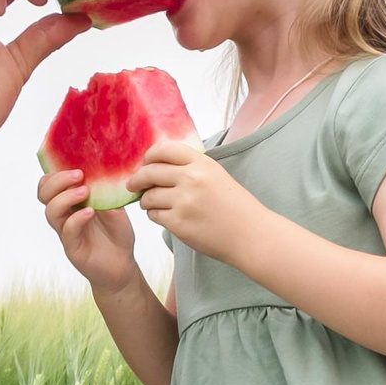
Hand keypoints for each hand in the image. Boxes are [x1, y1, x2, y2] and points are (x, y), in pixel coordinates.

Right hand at [38, 169, 144, 294]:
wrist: (123, 265)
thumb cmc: (117, 235)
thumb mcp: (115, 208)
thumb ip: (107, 191)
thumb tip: (104, 170)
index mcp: (71, 202)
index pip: (50, 183)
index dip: (56, 173)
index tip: (77, 166)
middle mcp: (65, 215)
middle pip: (44, 194)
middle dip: (57, 181)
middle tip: (79, 175)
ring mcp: (66, 231)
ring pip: (51, 211)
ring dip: (65, 197)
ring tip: (85, 192)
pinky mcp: (72, 247)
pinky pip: (67, 231)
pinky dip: (76, 219)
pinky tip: (90, 212)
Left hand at [128, 140, 266, 264]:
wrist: (251, 235)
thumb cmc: (235, 207)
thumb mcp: (217, 175)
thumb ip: (191, 167)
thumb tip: (158, 164)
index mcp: (202, 164)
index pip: (164, 149)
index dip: (149, 156)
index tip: (145, 164)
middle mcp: (191, 179)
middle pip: (149, 172)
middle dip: (137, 179)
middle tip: (134, 185)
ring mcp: (184, 202)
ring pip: (148, 196)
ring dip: (146, 200)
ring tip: (152, 204)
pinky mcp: (179, 223)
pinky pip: (154, 215)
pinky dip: (155, 215)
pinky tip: (166, 217)